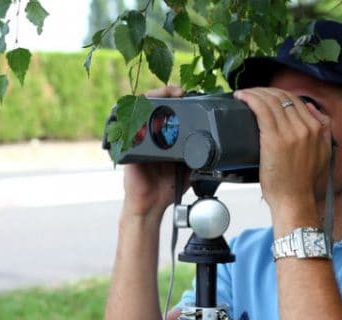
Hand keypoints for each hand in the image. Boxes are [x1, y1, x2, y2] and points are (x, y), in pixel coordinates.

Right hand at [122, 85, 188, 219]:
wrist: (152, 204)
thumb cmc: (167, 187)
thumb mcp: (189, 167)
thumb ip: (198, 153)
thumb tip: (213, 141)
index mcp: (166, 137)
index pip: (170, 109)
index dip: (177, 98)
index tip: (189, 94)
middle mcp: (151, 134)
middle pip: (154, 103)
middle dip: (166, 92)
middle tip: (178, 92)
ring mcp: (138, 137)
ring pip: (140, 107)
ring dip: (152, 97)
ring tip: (165, 94)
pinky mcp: (129, 144)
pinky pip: (128, 124)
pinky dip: (136, 113)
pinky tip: (146, 106)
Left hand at [233, 88, 331, 219]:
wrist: (294, 201)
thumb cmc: (302, 183)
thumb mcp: (323, 154)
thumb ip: (323, 130)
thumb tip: (311, 108)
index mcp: (317, 129)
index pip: (295, 100)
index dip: (278, 94)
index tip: (265, 95)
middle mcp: (306, 127)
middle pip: (283, 97)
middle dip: (265, 91)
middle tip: (251, 94)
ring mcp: (290, 132)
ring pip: (271, 100)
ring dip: (254, 93)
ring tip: (243, 95)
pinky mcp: (274, 139)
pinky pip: (261, 109)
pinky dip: (250, 99)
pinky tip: (241, 97)